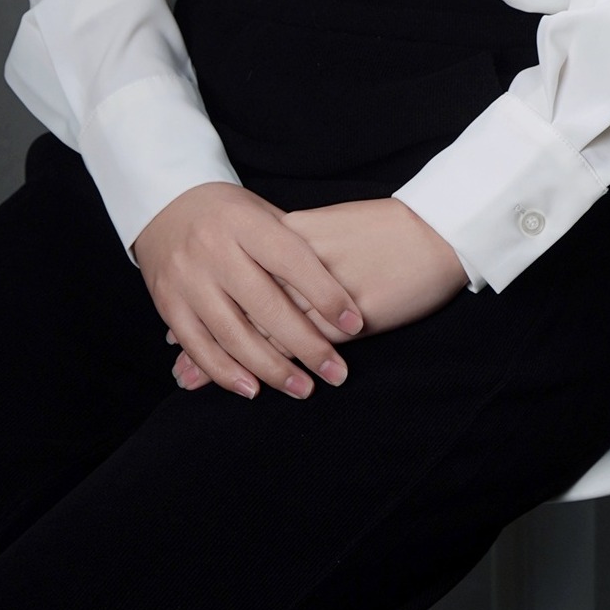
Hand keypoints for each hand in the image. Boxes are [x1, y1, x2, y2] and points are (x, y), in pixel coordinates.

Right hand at [132, 181, 363, 401]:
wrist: (164, 203)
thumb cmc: (229, 211)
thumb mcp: (261, 211)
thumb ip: (293, 244)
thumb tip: (339, 285)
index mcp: (244, 221)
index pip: (292, 260)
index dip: (325, 294)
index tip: (355, 322)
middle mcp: (214, 249)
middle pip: (265, 305)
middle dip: (305, 345)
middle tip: (336, 372)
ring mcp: (188, 278)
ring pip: (233, 334)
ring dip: (270, 368)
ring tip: (302, 388)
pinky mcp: (168, 303)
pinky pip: (199, 346)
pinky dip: (225, 373)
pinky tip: (253, 389)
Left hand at [169, 197, 467, 390]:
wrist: (435, 229)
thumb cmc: (386, 229)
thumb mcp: (331, 229)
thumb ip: (295, 246)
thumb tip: (261, 268)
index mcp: (293, 233)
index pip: (238, 275)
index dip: (206, 303)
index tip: (174, 328)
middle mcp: (298, 261)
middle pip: (241, 304)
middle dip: (209, 338)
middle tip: (177, 366)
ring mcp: (322, 289)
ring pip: (266, 328)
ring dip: (233, 358)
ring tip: (199, 381)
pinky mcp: (348, 315)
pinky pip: (305, 342)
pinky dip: (279, 364)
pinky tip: (258, 381)